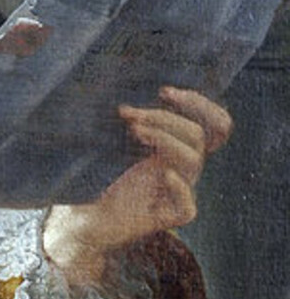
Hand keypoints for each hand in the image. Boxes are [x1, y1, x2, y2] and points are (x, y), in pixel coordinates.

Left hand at [42, 86, 232, 286]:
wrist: (85, 217)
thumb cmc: (95, 174)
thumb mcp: (110, 138)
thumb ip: (121, 116)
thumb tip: (109, 79)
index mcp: (173, 147)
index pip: (213, 124)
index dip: (200, 104)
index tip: (164, 91)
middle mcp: (178, 167)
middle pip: (198, 136)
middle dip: (165, 117)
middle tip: (127, 112)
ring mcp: (175, 192)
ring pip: (193, 161)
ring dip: (164, 138)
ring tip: (132, 130)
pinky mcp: (166, 218)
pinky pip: (187, 207)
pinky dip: (179, 187)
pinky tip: (162, 174)